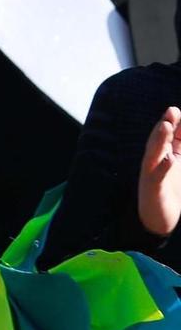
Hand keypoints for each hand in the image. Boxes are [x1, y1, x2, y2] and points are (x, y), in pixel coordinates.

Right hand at [140, 106, 180, 237]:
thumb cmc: (170, 191)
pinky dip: (163, 167)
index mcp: (164, 155)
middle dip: (166, 125)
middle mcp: (155, 161)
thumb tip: (178, 129)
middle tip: (172, 110)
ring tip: (165, 126)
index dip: (174, 122)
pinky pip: (157, 176)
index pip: (170, 135)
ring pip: (154, 153)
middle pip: (160, 139)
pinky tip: (169, 160)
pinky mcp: (152, 188)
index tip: (176, 110)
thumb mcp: (177, 164)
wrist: (158, 219)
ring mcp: (151, 173)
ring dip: (159, 139)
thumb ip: (179, 147)